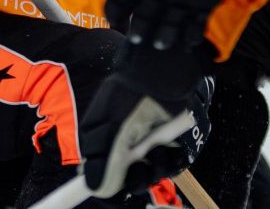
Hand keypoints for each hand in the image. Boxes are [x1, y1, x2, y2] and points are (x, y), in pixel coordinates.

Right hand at [80, 58, 212, 197]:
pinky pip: (171, 166)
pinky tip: (172, 147)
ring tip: (158, 147)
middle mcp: (122, 149)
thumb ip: (105, 161)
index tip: (117, 195)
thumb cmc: (132, 95)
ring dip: (157, 166)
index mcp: (100, 144)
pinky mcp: (167, 145)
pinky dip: (174, 160)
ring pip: (150, 176)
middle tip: (142, 163)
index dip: (107, 189)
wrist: (163, 75)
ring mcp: (145, 147)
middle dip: (136, 178)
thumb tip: (96, 190)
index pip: (97, 178)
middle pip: (127, 183)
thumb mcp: (113, 128)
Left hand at [105, 0, 267, 51]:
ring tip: (161, 45)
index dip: (114, 16)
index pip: (117, 3)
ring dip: (163, 39)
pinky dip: (191, 36)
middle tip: (137, 38)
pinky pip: (196, 26)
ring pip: (168, 28)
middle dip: (138, 31)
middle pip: (142, 19)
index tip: (115, 21)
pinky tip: (189, 41)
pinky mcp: (204, 1)